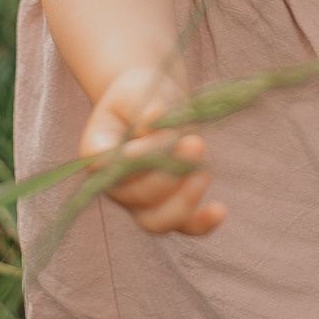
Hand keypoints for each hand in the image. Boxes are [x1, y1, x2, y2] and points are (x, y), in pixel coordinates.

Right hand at [80, 67, 225, 237]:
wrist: (153, 103)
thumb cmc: (139, 95)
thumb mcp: (136, 92)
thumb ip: (142, 108)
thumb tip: (155, 119)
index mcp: (98, 154)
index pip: (109, 166)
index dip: (138, 157)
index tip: (164, 138)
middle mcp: (116, 186)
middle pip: (137, 196)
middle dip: (168, 172)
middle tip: (194, 145)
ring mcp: (141, 202)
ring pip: (157, 221)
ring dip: (182, 203)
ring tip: (203, 176)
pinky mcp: (170, 206)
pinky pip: (183, 226)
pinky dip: (201, 223)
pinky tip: (219, 211)